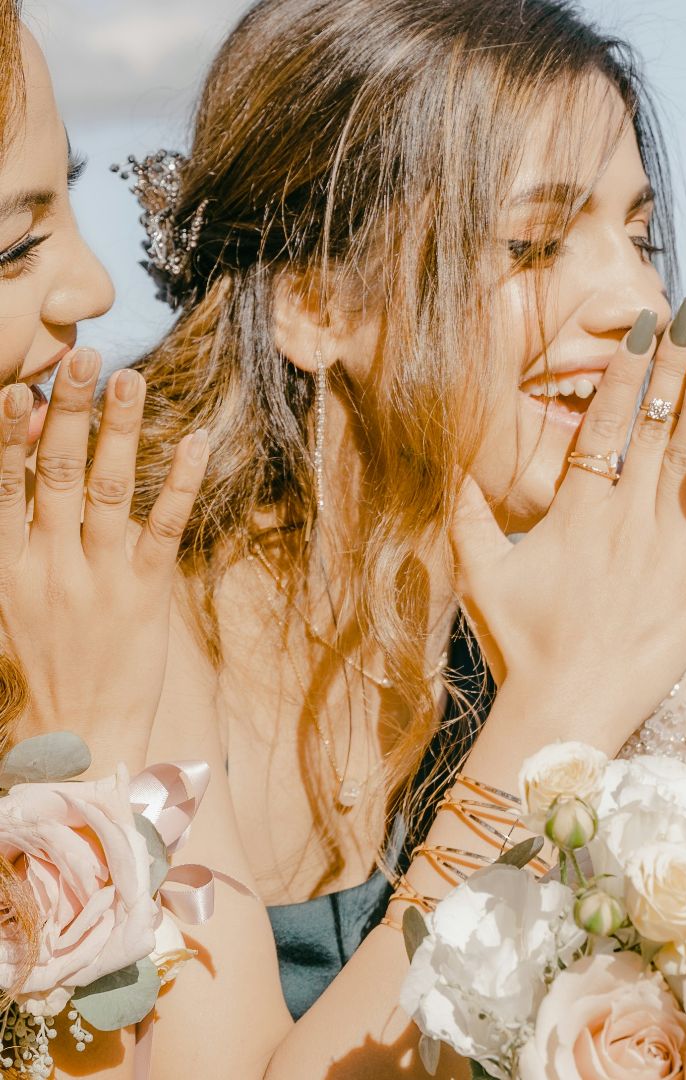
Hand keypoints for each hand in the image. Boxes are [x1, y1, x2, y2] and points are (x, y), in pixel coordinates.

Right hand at [0, 350, 209, 771]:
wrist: (77, 734)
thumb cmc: (42, 664)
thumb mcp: (8, 599)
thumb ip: (17, 538)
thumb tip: (24, 468)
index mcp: (3, 563)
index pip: (0, 484)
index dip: (6, 433)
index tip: (16, 385)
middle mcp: (47, 563)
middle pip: (56, 470)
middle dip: (70, 409)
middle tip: (84, 353)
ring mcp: (98, 577)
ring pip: (111, 488)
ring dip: (123, 429)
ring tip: (133, 377)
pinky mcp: (146, 595)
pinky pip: (166, 527)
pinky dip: (183, 481)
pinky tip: (196, 440)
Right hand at [452, 300, 685, 752]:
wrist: (570, 709)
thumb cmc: (522, 643)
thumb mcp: (481, 573)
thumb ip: (466, 511)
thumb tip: (443, 461)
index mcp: (578, 508)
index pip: (607, 421)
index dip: (629, 370)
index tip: (646, 327)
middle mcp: (629, 516)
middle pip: (659, 426)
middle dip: (677, 366)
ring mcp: (671, 546)